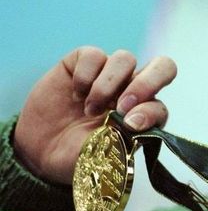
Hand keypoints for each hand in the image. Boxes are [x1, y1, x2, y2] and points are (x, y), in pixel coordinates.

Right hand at [13, 46, 176, 184]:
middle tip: (122, 106)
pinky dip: (85, 75)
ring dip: (107, 86)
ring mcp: (110, 75)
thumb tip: (136, 119)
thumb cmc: (80, 155)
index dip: (150, 112)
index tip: (129, 125)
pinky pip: (94, 55)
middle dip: (146, 83)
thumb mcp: (105, 155)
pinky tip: (76, 95)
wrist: (42, 152)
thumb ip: (126, 138)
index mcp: (144, 115)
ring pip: (125, 59)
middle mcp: (132, 91)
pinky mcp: (83, 63)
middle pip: (163, 67)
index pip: (161, 105)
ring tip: (90, 109)